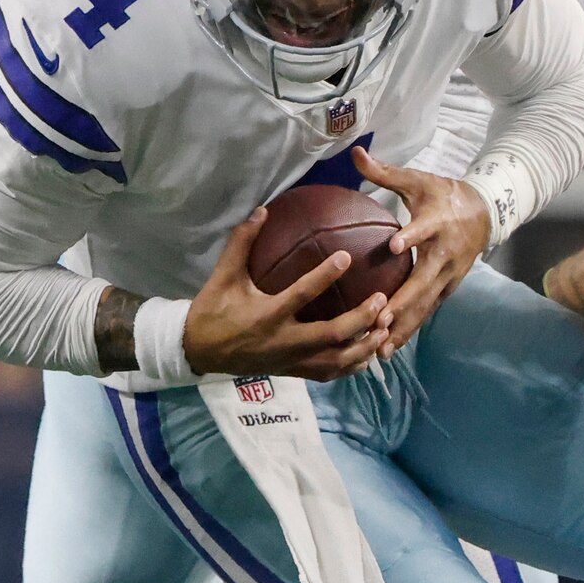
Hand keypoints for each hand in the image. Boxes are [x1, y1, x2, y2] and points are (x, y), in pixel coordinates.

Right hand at [183, 209, 394, 379]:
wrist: (198, 351)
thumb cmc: (213, 310)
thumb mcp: (223, 276)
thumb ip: (242, 243)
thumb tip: (262, 209)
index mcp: (267, 315)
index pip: (302, 294)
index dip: (325, 276)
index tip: (347, 257)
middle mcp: (283, 341)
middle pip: (332, 334)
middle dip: (361, 319)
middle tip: (381, 299)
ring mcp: (290, 360)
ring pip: (337, 360)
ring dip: (364, 345)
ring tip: (385, 327)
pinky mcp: (293, 371)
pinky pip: (329, 373)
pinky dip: (352, 365)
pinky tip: (369, 352)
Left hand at [357, 147, 486, 349]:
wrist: (485, 213)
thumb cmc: (442, 195)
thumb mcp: (417, 180)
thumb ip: (385, 172)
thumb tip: (355, 152)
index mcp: (437, 224)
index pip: (424, 230)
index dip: (411, 237)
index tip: (395, 245)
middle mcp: (445, 254)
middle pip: (423, 282)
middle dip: (402, 302)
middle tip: (379, 319)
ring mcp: (448, 276)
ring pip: (425, 305)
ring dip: (404, 326)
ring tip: (381, 348)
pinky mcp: (447, 290)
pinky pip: (426, 312)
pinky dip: (409, 330)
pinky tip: (387, 349)